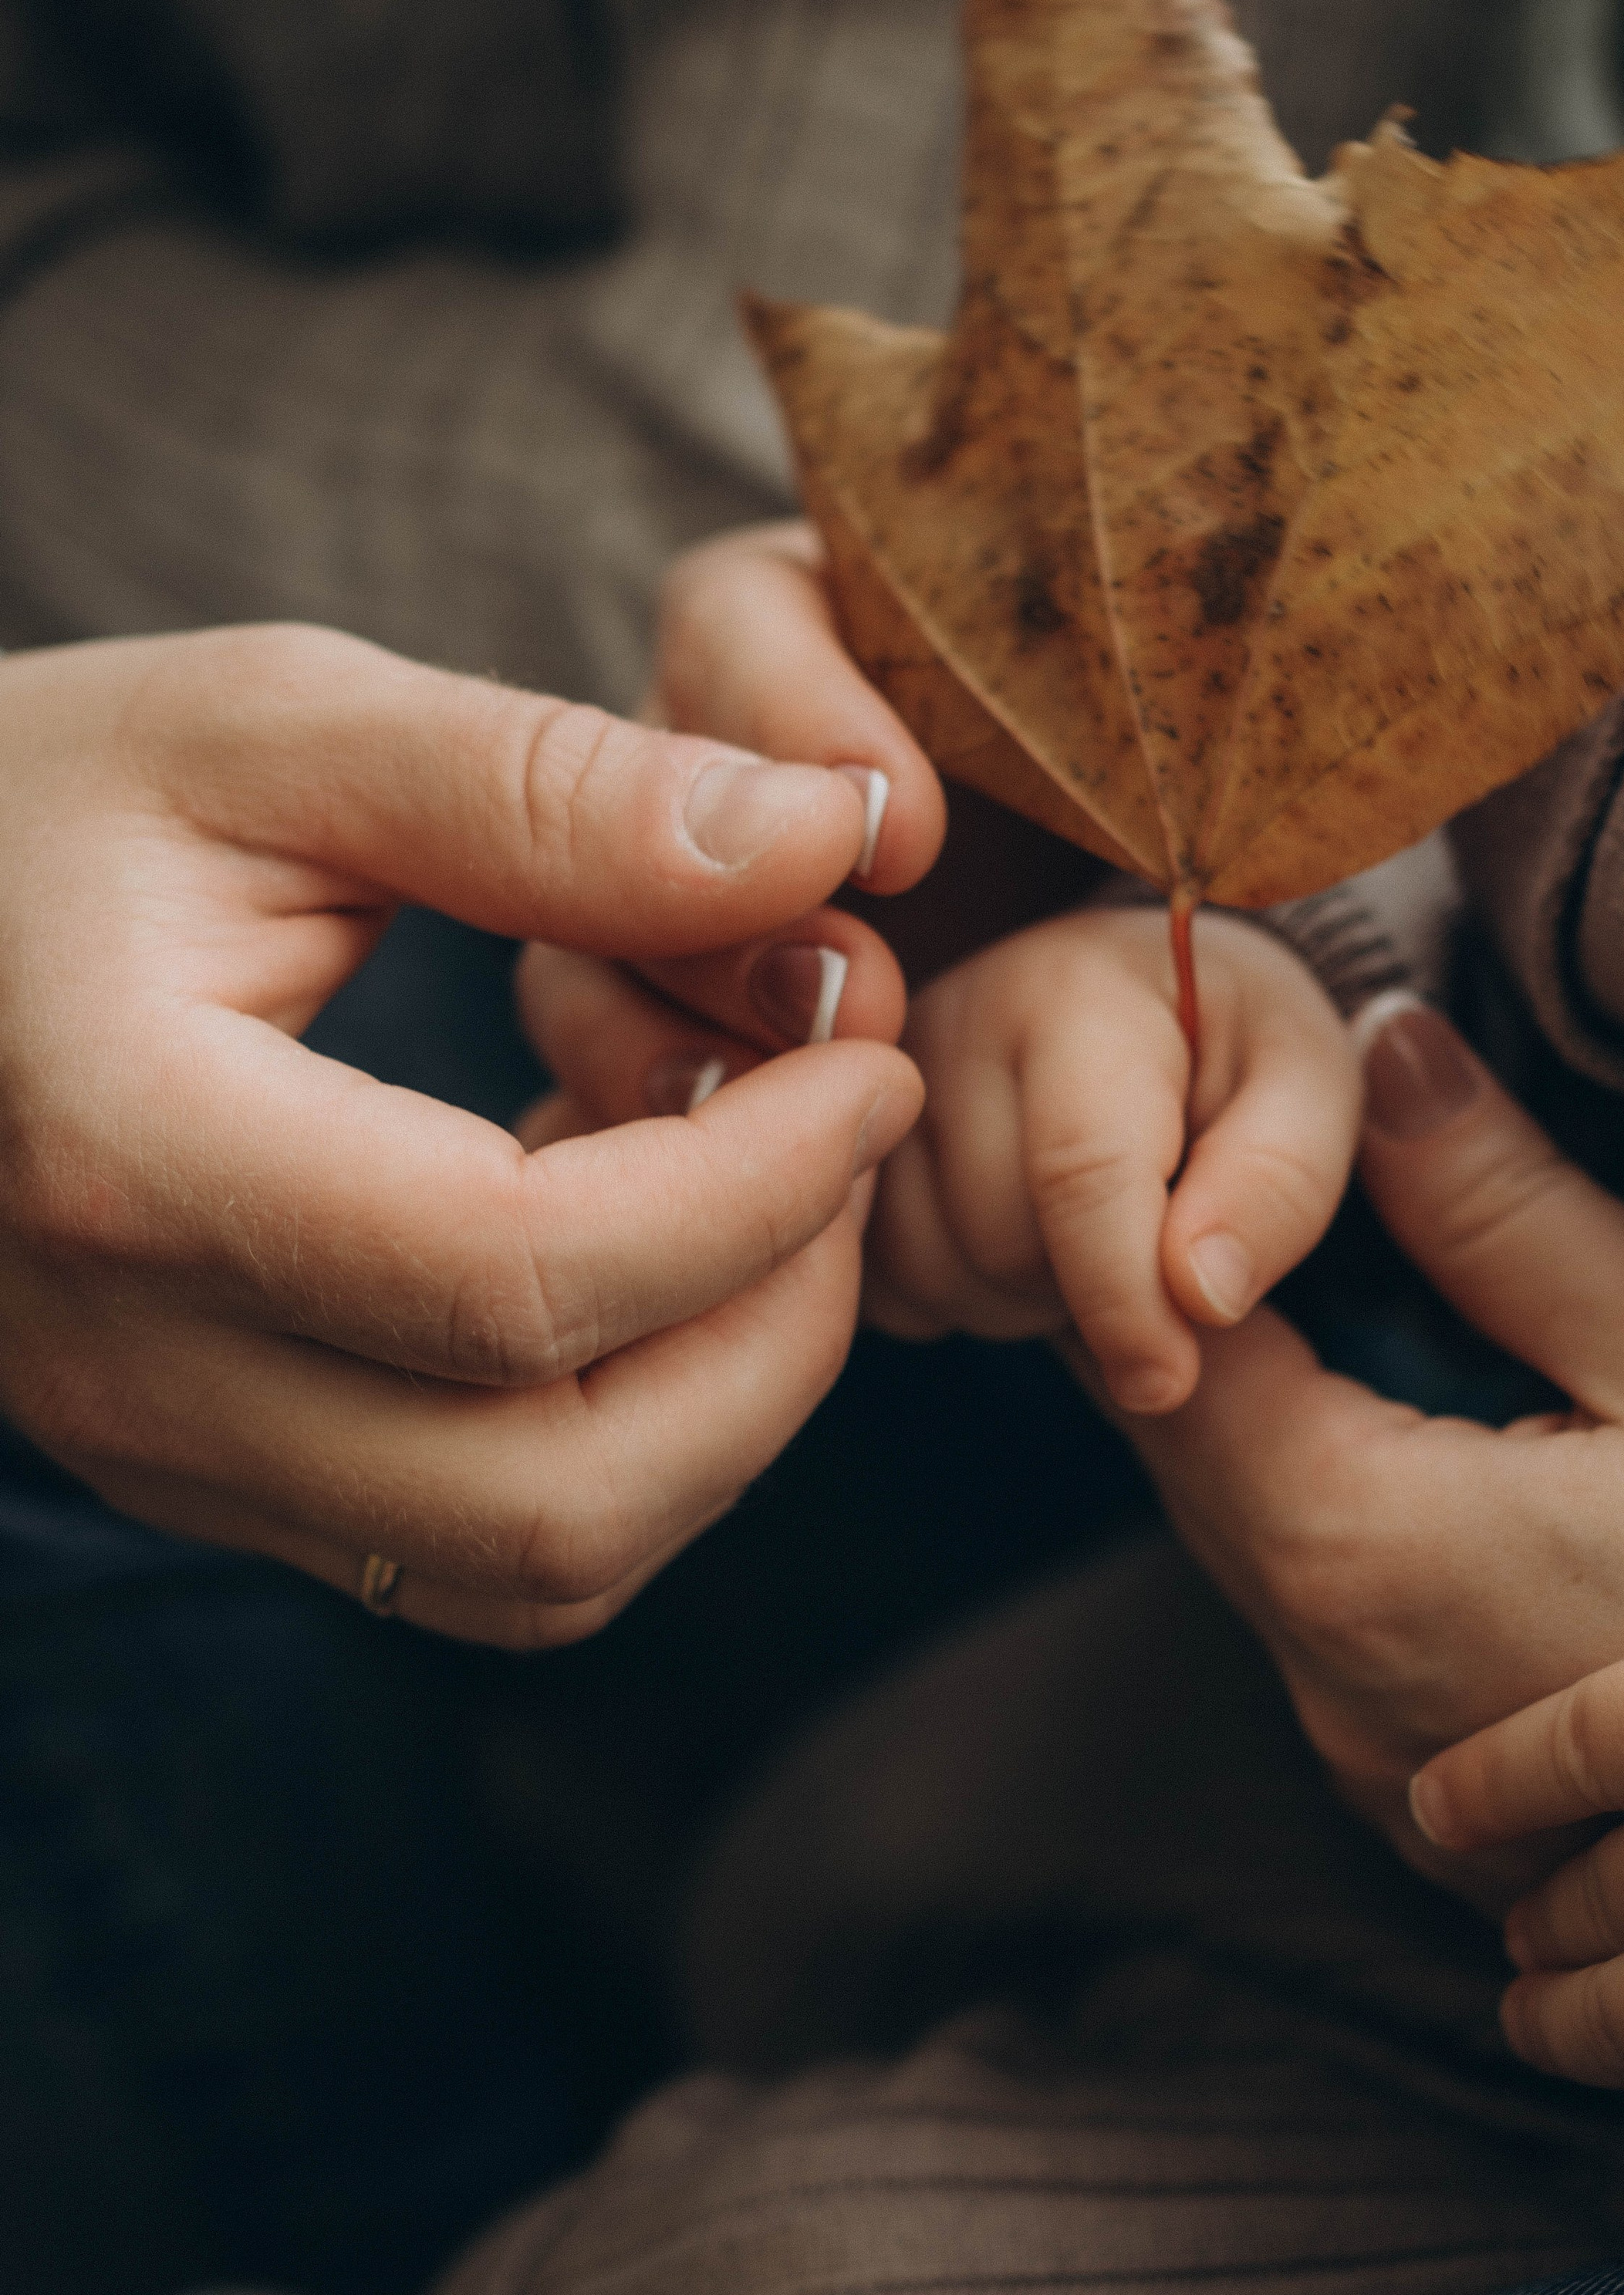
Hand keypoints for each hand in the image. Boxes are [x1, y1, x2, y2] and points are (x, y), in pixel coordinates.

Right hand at [0, 625, 923, 1646]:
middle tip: (840, 1142)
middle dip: (778, 1333)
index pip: (515, 1283)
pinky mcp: (215, 1485)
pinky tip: (628, 1251)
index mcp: (128, 1158)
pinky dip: (628, 1433)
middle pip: (557, 1497)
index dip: (757, 1186)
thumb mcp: (264, 728)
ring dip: (719, 1399)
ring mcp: (169, 1456)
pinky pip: (489, 1555)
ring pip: (544, 1566)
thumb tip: (824, 841)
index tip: (868, 1048)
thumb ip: (542, 787)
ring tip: (739, 1186)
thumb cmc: (31, 811)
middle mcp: (138, 1369)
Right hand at [866, 905, 1358, 1412]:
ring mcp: (871, 1085)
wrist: (1144, 1001)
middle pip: (999, 1236)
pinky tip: (1017, 1247)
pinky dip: (956, 1297)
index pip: (1079, 1174)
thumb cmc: (1237, 1046)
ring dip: (1020, 1298)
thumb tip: (1202, 1294)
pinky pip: (881, 1282)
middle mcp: (950, 1022)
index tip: (1166, 1379)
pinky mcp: (844, 1143)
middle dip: (1084, 1287)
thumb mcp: (1307, 1088)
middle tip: (1147, 1252)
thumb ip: (1279, 1183)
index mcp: (1076, 992)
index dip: (1126, 1299)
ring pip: (932, 1269)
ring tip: (1086, 1241)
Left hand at [1100, 997, 1623, 1901]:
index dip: (1177, 1248)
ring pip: (1264, 1559)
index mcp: (1358, 1558)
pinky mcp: (1431, 1808)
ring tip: (1426, 1348)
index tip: (1239, 1163)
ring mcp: (1375, 1769)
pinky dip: (1361, 1552)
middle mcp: (1331, 1689)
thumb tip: (1379, 1048)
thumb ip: (1497, 1203)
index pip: (1170, 1371)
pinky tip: (1475, 1485)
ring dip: (1304, 1444)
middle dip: (1241, 1337)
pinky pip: (1337, 1649)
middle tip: (1333, 1229)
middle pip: (1201, 1468)